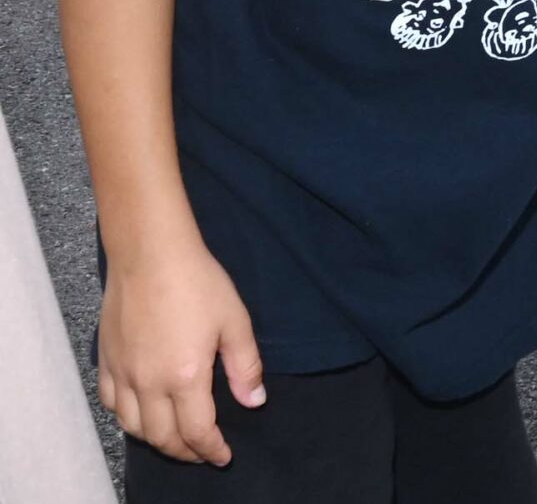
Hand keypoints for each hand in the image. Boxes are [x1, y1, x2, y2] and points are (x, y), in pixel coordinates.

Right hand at [96, 237, 263, 464]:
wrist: (150, 255)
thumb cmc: (198, 284)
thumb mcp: (235, 322)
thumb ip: (244, 367)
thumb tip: (254, 401)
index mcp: (185, 376)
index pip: (196, 432)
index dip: (211, 450)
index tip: (223, 456)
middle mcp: (148, 383)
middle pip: (162, 437)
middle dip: (184, 452)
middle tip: (202, 453)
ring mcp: (123, 373)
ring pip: (132, 426)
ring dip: (155, 439)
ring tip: (175, 438)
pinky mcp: (106, 361)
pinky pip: (111, 403)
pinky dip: (126, 418)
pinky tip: (140, 413)